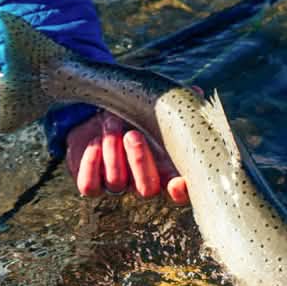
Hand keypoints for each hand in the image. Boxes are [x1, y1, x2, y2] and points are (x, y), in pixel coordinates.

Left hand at [66, 111, 188, 204]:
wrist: (94, 117)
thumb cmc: (132, 115)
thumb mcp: (152, 109)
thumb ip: (173, 106)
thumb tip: (196, 92)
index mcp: (163, 169)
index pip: (178, 193)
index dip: (181, 192)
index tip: (180, 181)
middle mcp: (141, 182)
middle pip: (147, 189)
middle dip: (140, 161)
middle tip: (132, 134)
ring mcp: (116, 186)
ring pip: (117, 183)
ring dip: (113, 151)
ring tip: (110, 123)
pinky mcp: (91, 183)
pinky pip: (90, 186)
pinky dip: (91, 165)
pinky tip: (94, 144)